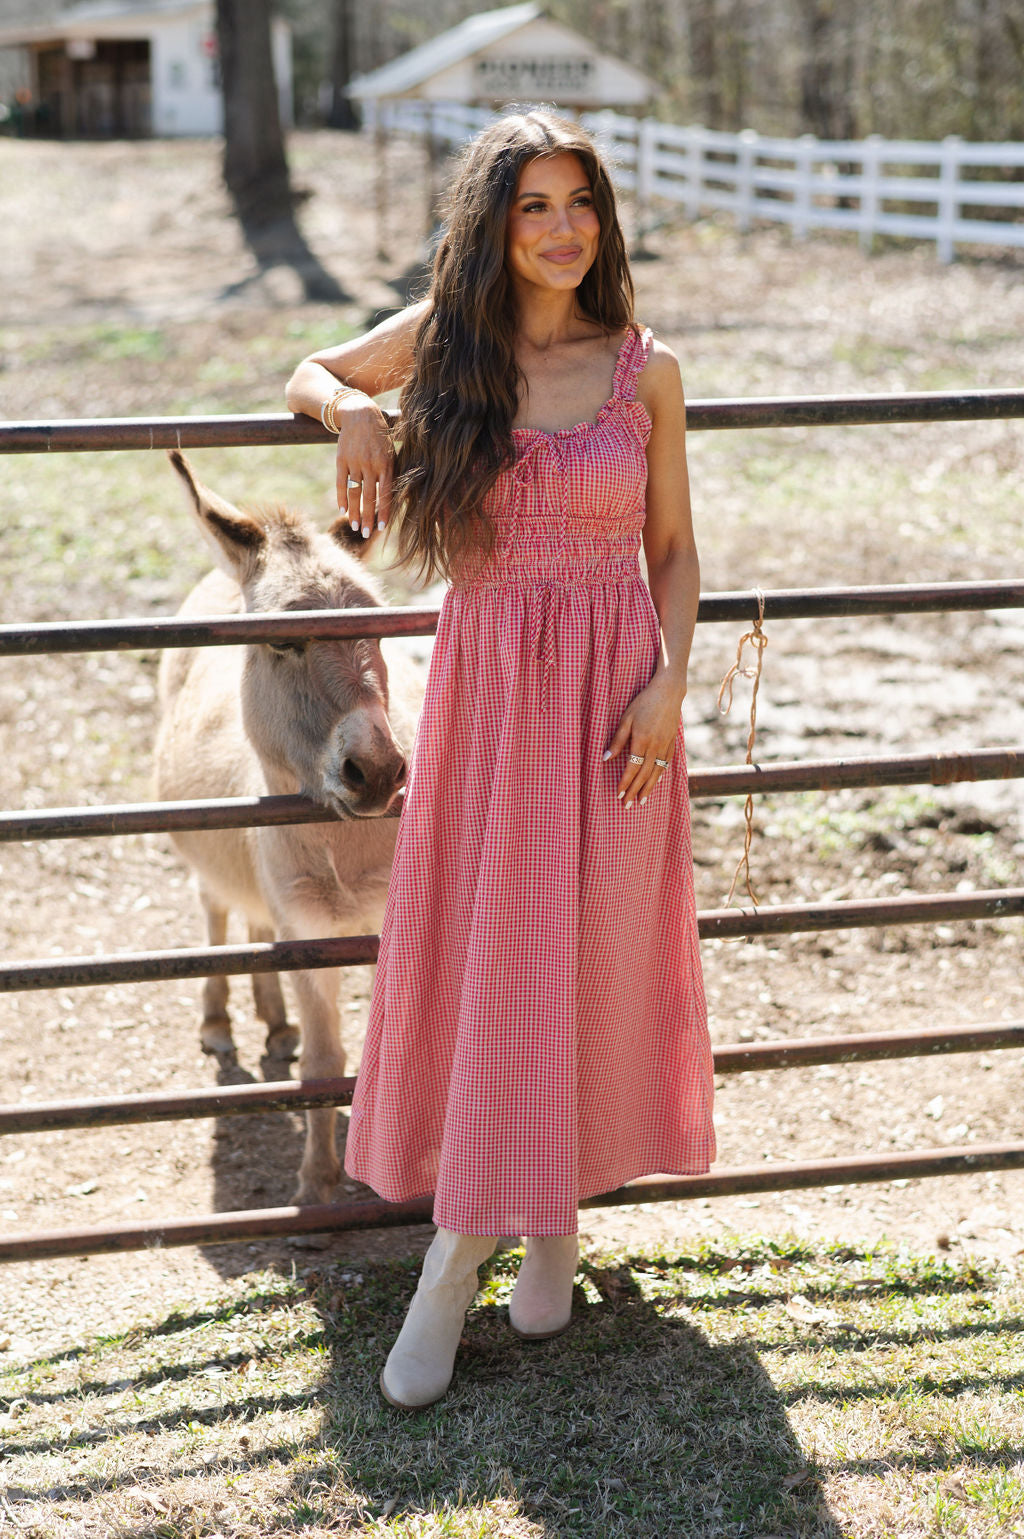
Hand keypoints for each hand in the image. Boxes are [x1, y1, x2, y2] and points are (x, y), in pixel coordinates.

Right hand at [333, 394, 394, 537]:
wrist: (360, 413)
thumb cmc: (380, 436)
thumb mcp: (390, 452)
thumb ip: (391, 472)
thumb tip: (394, 496)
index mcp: (386, 464)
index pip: (385, 493)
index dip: (384, 512)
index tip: (382, 528)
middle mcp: (370, 464)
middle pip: (368, 497)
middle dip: (367, 517)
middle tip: (365, 534)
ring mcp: (355, 462)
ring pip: (354, 492)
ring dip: (353, 511)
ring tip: (353, 526)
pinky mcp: (342, 459)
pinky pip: (341, 482)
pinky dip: (341, 497)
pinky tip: (342, 509)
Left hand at [604, 674, 685, 807]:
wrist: (669, 692)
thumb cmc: (643, 702)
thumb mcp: (626, 718)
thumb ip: (617, 740)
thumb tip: (605, 758)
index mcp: (642, 740)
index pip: (632, 768)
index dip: (625, 783)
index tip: (618, 795)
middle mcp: (655, 746)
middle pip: (644, 775)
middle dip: (634, 791)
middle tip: (627, 806)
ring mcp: (665, 746)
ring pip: (656, 773)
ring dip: (648, 789)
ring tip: (641, 801)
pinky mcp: (672, 743)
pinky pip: (665, 765)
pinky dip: (659, 776)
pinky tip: (655, 783)